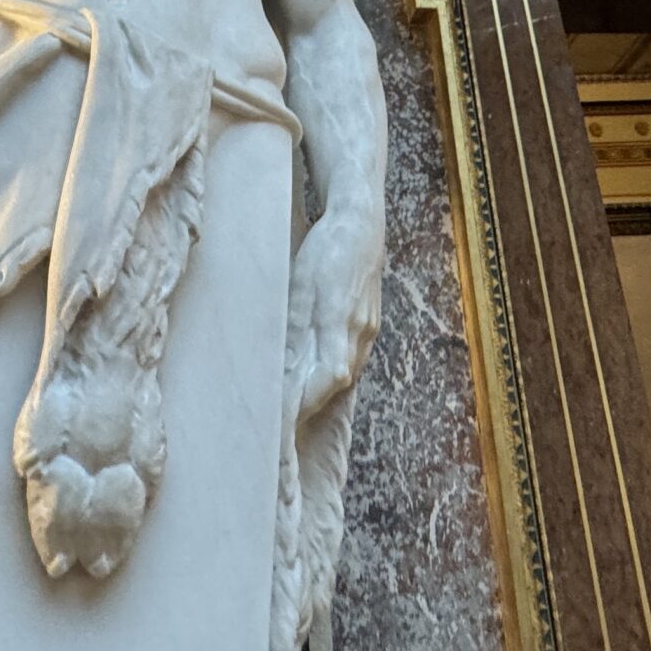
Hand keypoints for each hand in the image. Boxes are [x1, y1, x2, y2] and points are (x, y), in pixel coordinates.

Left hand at [289, 208, 384, 417]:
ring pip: (344, 373)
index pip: (323, 381)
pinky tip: (316, 378)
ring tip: (293, 410)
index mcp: (340, 324)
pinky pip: (351, 359)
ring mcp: (368, 330)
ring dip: (320, 394)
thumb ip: (296, 327)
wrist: (361, 223)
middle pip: (334, 384)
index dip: (303, 405)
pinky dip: (332, 374)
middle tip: (281, 427)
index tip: (280, 422)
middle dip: (308, 408)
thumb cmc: (327, 248)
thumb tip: (285, 368)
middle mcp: (359, 334)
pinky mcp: (369, 324)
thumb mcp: (301, 284)